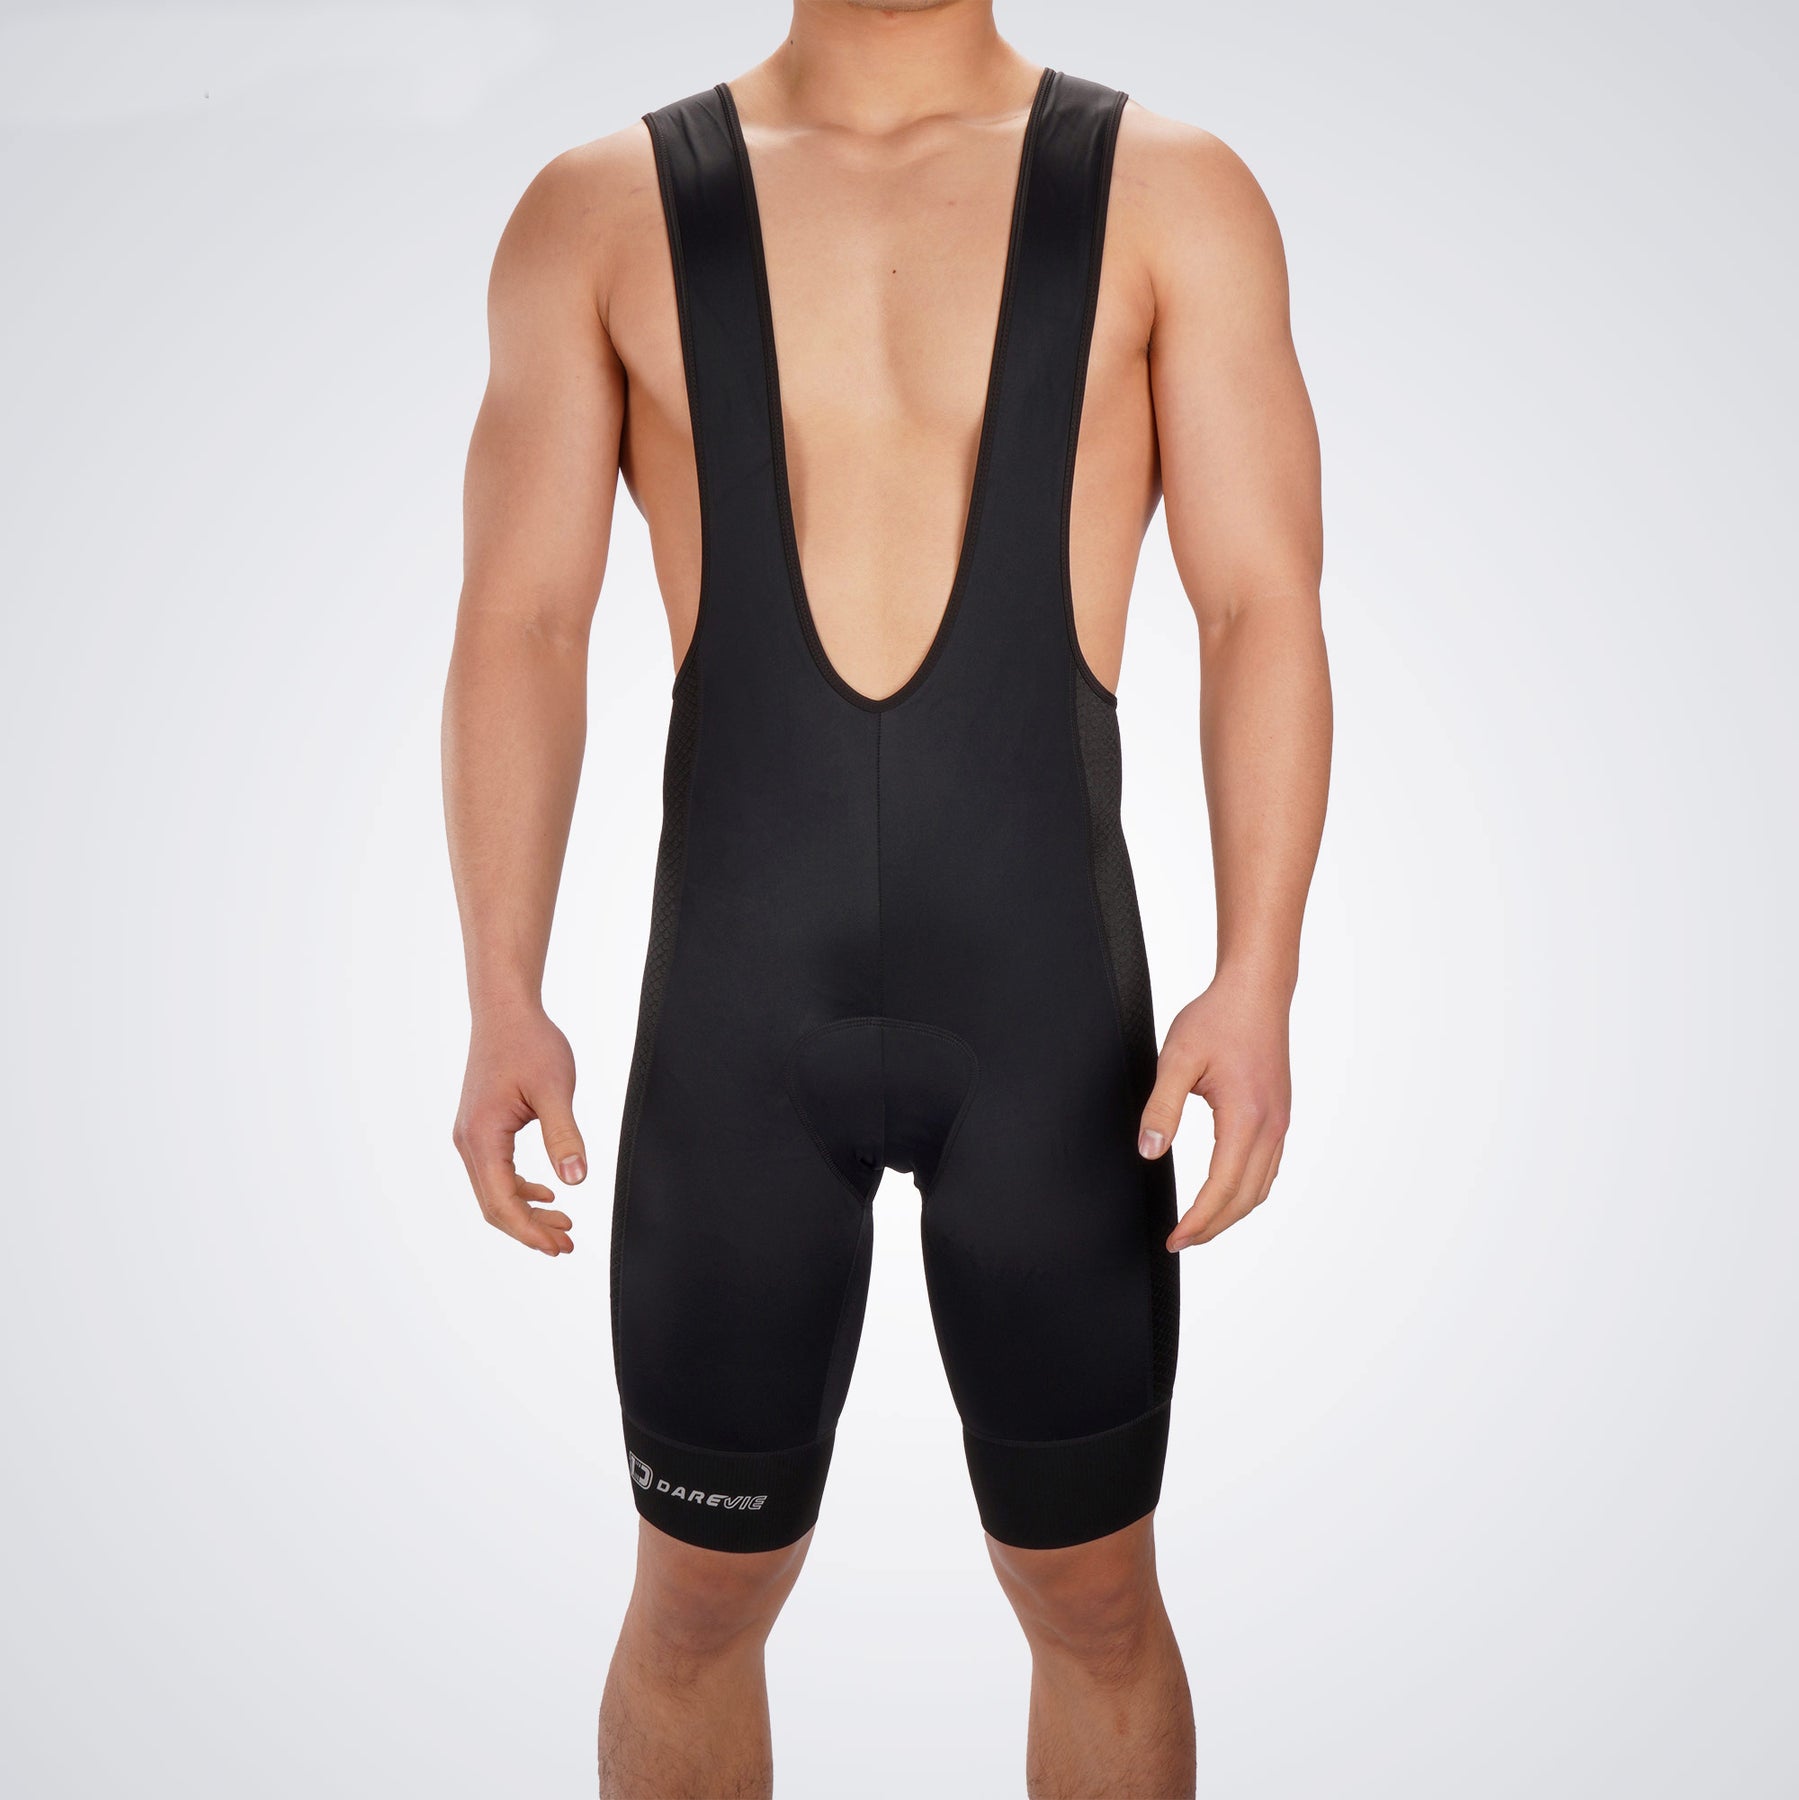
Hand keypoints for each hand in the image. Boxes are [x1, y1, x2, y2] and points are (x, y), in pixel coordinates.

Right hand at [452, 1003, 585, 1255]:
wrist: (504, 1011)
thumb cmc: (529, 1043)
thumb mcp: (555, 1089)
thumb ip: (565, 1136)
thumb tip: (576, 1179)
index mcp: (482, 1136)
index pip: (501, 1202)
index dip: (530, 1230)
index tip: (560, 1245)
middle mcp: (468, 1141)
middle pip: (493, 1204)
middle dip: (529, 1228)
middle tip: (567, 1244)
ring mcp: (471, 1135)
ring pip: (494, 1190)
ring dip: (526, 1210)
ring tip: (563, 1224)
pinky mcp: (481, 1127)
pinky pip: (496, 1171)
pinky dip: (519, 1188)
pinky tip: (547, 1191)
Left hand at [1137, 970, 1292, 1249]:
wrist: (1256, 991)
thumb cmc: (1217, 1019)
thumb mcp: (1176, 1058)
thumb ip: (1161, 1107)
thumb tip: (1149, 1150)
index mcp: (1246, 1117)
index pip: (1222, 1188)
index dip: (1197, 1220)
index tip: (1174, 1238)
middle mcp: (1270, 1126)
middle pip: (1245, 1198)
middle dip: (1213, 1227)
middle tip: (1180, 1240)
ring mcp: (1280, 1123)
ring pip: (1260, 1187)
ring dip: (1231, 1213)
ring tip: (1200, 1225)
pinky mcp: (1279, 1116)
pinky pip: (1268, 1169)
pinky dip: (1246, 1192)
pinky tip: (1226, 1194)